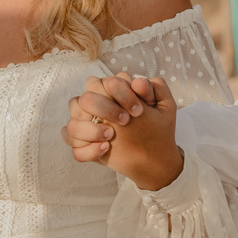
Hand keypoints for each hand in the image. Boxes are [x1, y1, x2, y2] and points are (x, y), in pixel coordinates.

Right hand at [62, 73, 181, 190]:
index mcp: (112, 94)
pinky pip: (74, 148)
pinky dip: (86, 150)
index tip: (139, 111)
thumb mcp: (165, 106)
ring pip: (72, 124)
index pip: (103, 82)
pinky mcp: (86, 146)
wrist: (156, 156)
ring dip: (90, 130)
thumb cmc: (158, 127)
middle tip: (126, 122)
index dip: (120, 93)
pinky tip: (105, 149)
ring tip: (111, 137)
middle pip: (84, 99)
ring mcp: (88, 128)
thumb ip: (156, 88)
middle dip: (104, 109)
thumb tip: (138, 81)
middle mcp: (96, 108)